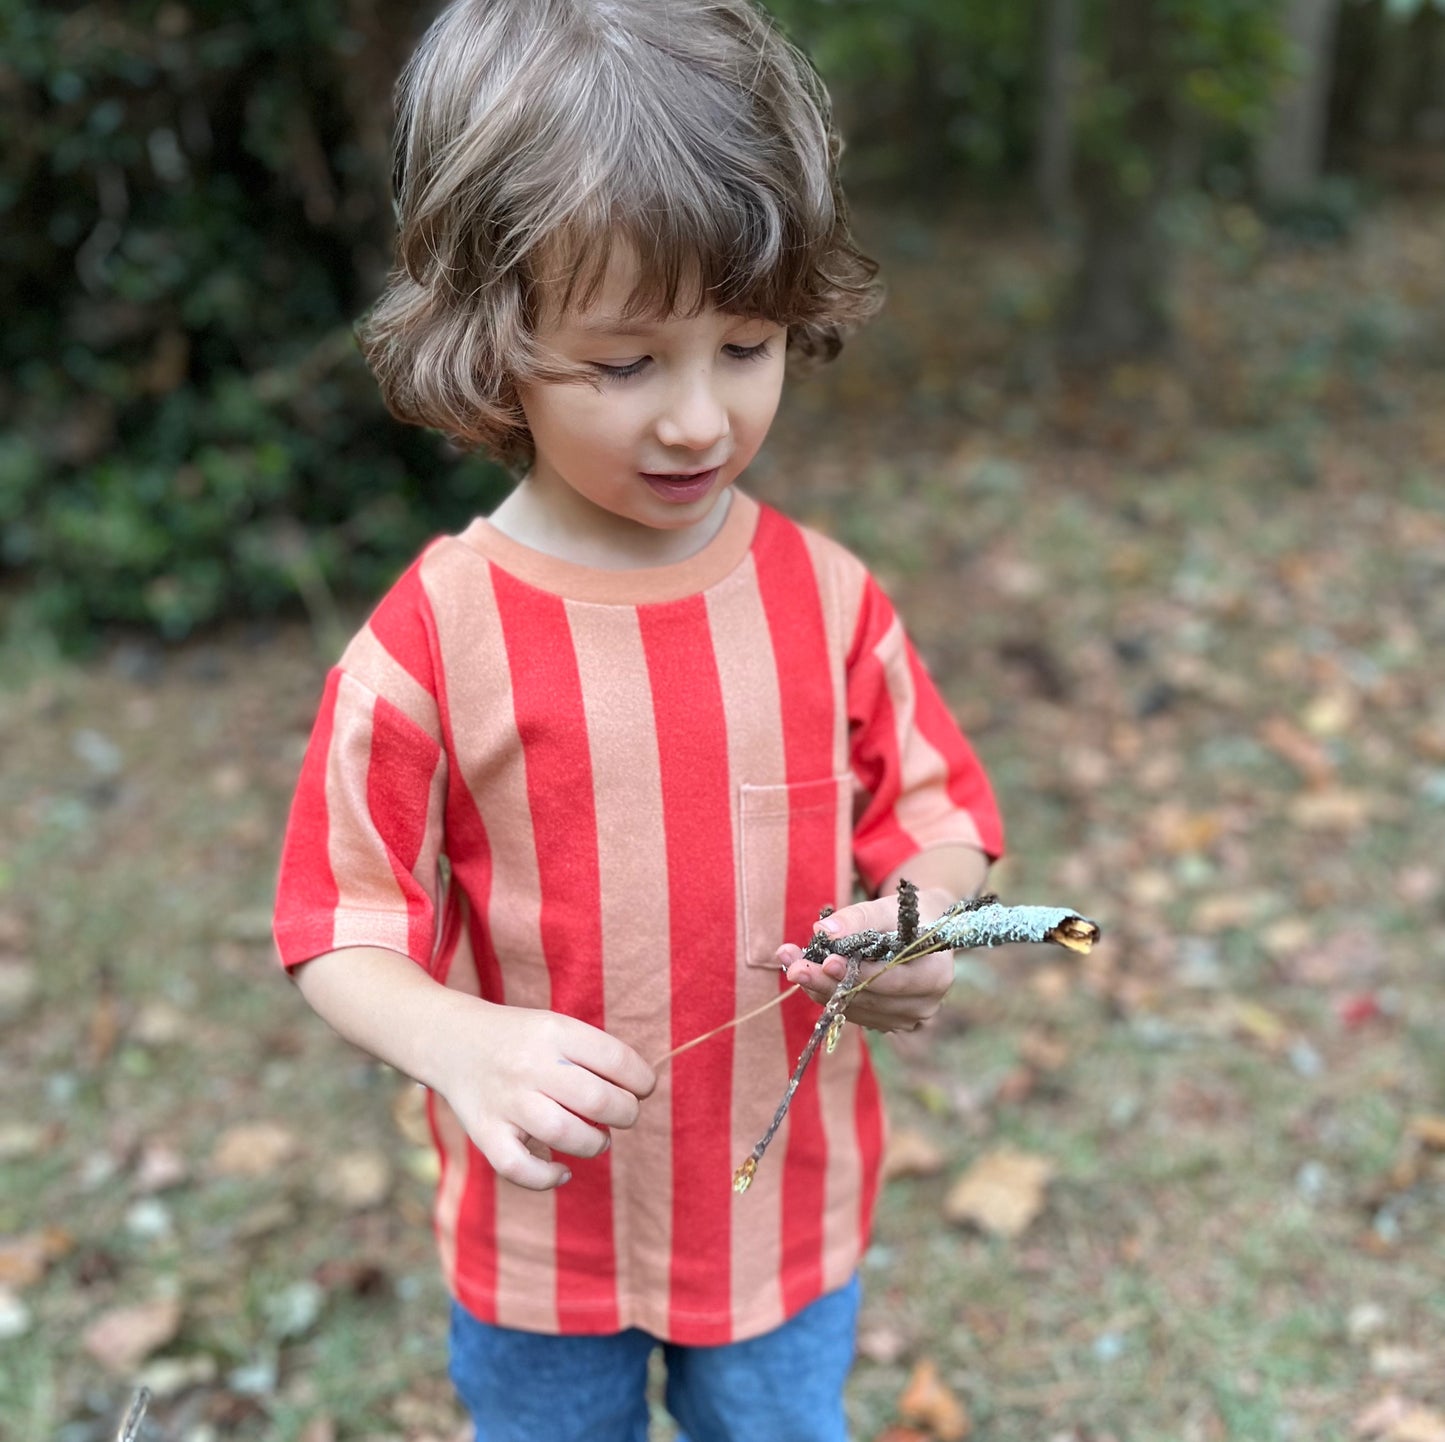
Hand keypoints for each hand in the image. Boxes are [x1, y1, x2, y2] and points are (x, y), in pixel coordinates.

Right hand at [435, 1000, 655, 1191]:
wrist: (452, 1040)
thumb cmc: (521, 1039)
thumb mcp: (557, 1027)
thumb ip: (594, 1055)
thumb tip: (638, 1092)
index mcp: (554, 1031)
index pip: (616, 1059)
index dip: (642, 1080)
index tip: (644, 1088)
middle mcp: (529, 1065)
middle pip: (597, 1099)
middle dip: (625, 1113)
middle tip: (623, 1114)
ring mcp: (505, 1100)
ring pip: (564, 1134)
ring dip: (595, 1143)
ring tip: (598, 1138)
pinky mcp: (485, 1132)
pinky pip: (519, 1168)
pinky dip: (547, 1178)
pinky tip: (562, 1170)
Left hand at [775, 886, 956, 1032]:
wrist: (922, 932)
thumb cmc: (908, 915)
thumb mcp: (887, 908)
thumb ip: (858, 919)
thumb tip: (823, 932)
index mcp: (935, 975)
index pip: (890, 979)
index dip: (857, 973)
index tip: (826, 961)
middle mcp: (924, 1005)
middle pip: (867, 998)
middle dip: (826, 981)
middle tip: (793, 966)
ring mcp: (905, 1019)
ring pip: (853, 1008)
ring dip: (818, 988)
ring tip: (791, 964)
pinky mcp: (886, 1022)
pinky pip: (850, 1012)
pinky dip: (826, 994)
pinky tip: (807, 976)